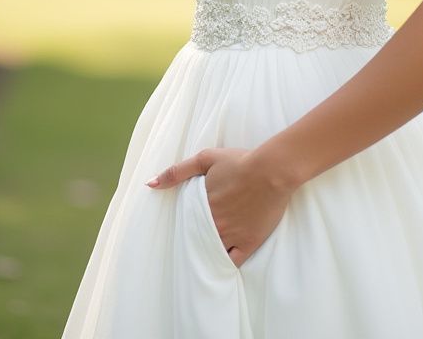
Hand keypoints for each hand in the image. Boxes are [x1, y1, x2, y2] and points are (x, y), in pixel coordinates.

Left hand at [145, 147, 294, 267]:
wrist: (272, 170)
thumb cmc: (241, 161)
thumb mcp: (206, 158)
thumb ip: (177, 171)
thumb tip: (150, 184)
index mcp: (203, 206)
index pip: (187, 225)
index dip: (186, 227)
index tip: (186, 229)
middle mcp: (215, 224)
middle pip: (198, 240)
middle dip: (195, 242)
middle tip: (194, 244)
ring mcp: (232, 235)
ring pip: (213, 253)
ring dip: (208, 253)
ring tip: (205, 256)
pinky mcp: (250, 242)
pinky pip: (234, 261)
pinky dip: (226, 264)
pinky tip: (223, 263)